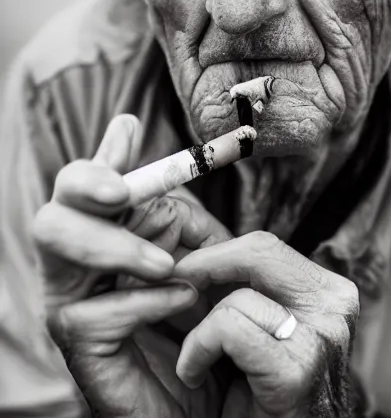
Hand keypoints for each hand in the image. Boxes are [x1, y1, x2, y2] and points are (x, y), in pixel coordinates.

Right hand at [33, 114, 232, 417]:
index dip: (105, 155)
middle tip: (122, 193)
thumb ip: (186, 219)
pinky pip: (96, 310)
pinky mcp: (78, 343)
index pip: (89, 184)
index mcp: (107, 231)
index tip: (131, 128)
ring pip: (56, 244)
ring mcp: (70, 300)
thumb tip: (183, 179)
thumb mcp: (203, 257)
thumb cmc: (202, 316)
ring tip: (165, 262)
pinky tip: (180, 300)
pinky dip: (144, 300)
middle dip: (86, 186)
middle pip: (55, 207)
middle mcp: (77, 261)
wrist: (207, 393)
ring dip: (114, 246)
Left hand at [173, 231, 359, 417]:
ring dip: (199, 328)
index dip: (217, 252)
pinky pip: (227, 329)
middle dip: (207, 266)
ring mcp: (320, 338)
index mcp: (330, 292)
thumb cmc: (264, 394)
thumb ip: (248, 286)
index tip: (183, 266)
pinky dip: (198, 349)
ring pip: (238, 297)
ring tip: (192, 357)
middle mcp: (335, 308)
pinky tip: (192, 374)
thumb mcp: (265, 326)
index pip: (266, 246)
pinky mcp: (293, 370)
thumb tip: (193, 247)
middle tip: (175, 283)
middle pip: (258, 254)